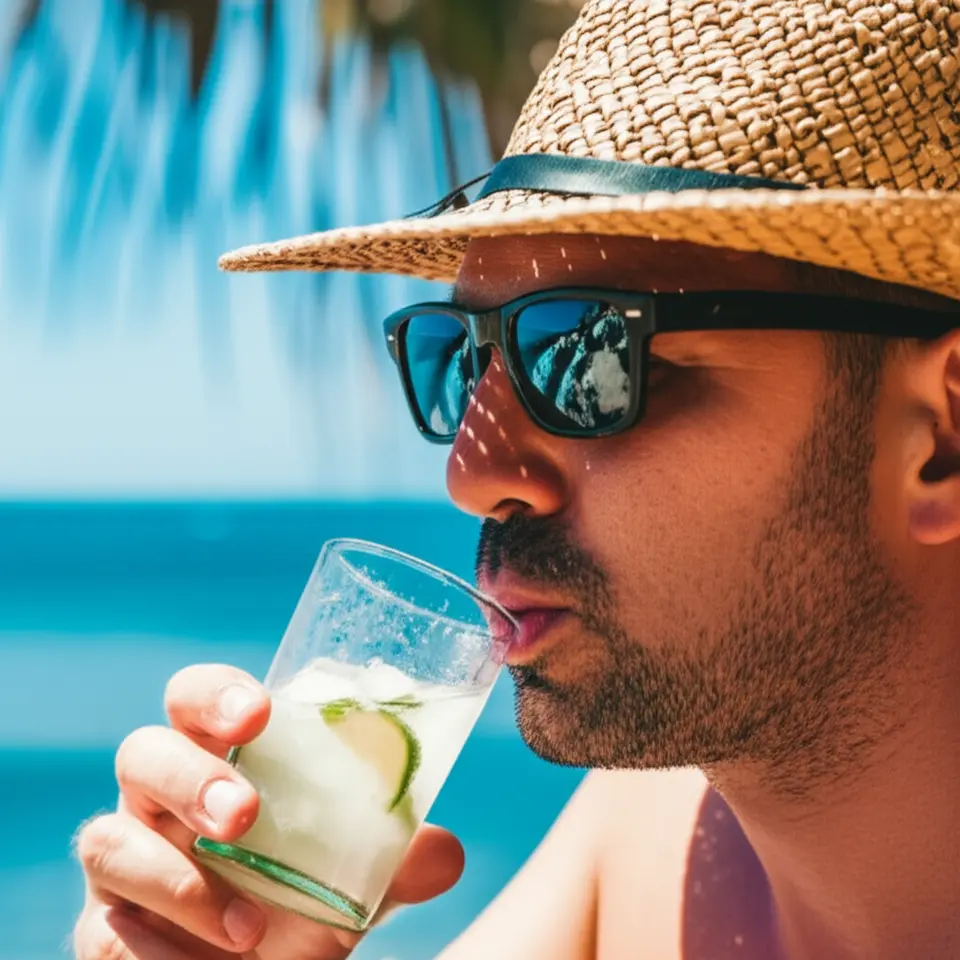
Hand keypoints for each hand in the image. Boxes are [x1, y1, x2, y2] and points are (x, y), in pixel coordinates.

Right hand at [73, 664, 464, 958]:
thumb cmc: (300, 893)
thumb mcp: (355, 875)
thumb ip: (397, 858)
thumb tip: (444, 851)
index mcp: (217, 755)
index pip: (195, 696)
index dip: (214, 693)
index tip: (260, 711)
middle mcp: (160, 796)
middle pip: (143, 753)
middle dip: (190, 778)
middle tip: (244, 815)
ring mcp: (126, 858)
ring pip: (108, 840)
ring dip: (175, 879)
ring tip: (248, 928)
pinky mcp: (107, 928)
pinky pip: (103, 933)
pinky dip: (153, 953)